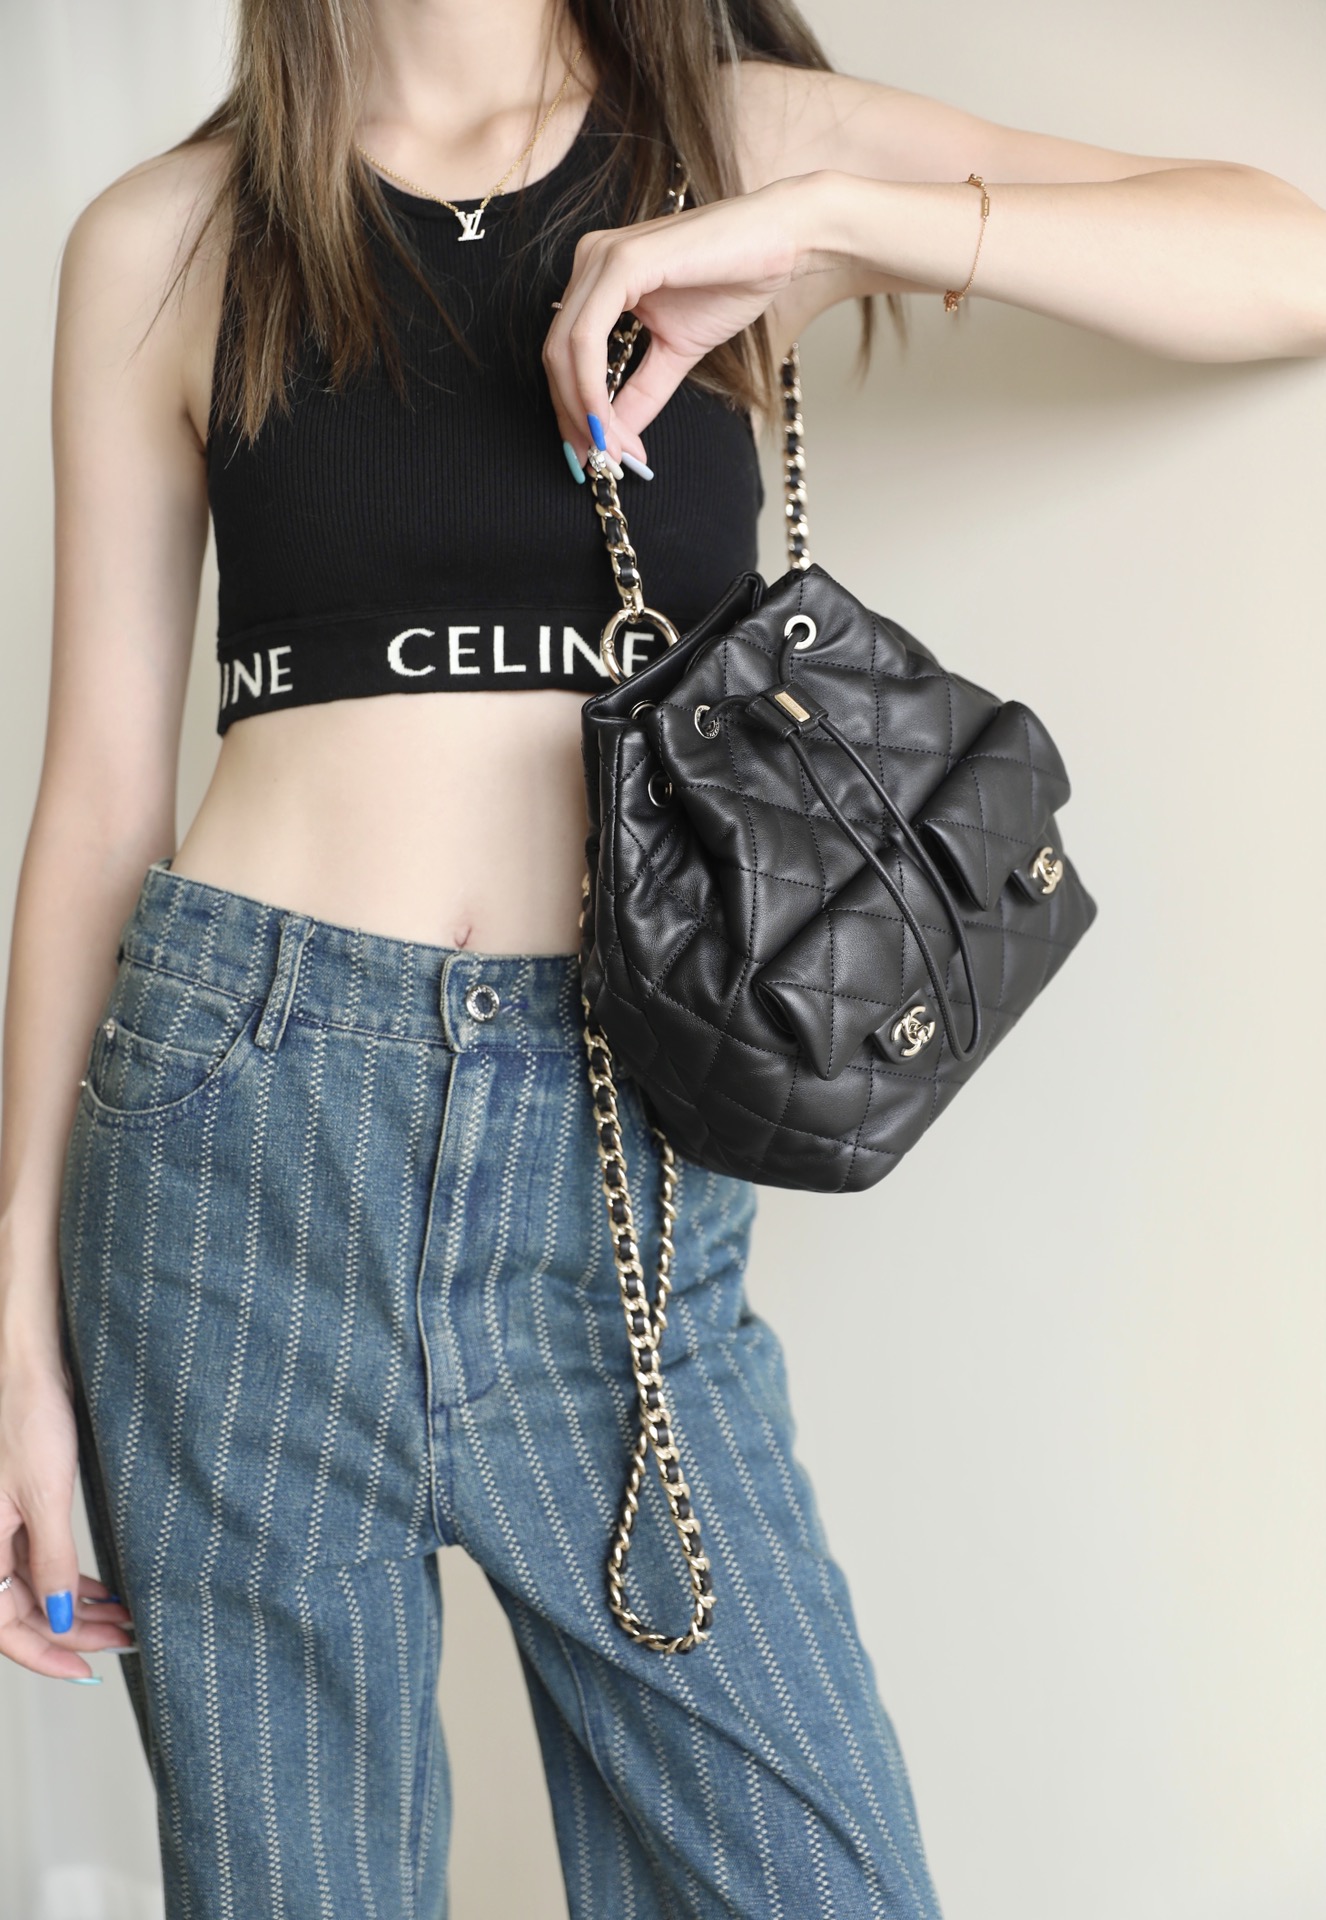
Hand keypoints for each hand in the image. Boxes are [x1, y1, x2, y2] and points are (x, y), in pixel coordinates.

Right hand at [0, 1349, 133, 1679]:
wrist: (27, 1362)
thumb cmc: (27, 1416)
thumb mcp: (46, 1495)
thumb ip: (53, 1561)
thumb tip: (63, 1619)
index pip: (5, 1626)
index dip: (45, 1655)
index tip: (88, 1671)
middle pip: (22, 1611)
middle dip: (73, 1631)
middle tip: (125, 1639)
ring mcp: (1, 1524)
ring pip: (34, 1586)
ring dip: (76, 1606)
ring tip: (123, 1617)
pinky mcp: (19, 1504)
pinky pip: (39, 1558)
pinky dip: (70, 1576)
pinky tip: (101, 1587)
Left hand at [542, 174, 821, 466]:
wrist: (781, 241)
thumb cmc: (733, 282)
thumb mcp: (676, 353)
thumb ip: (640, 392)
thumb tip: (614, 440)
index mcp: (597, 279)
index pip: (565, 353)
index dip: (573, 410)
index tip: (596, 456)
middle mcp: (589, 262)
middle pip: (556, 355)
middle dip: (572, 418)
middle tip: (598, 462)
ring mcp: (601, 258)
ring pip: (564, 349)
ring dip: (582, 409)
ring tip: (609, 450)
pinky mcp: (621, 261)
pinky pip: (587, 336)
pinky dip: (590, 386)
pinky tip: (607, 420)